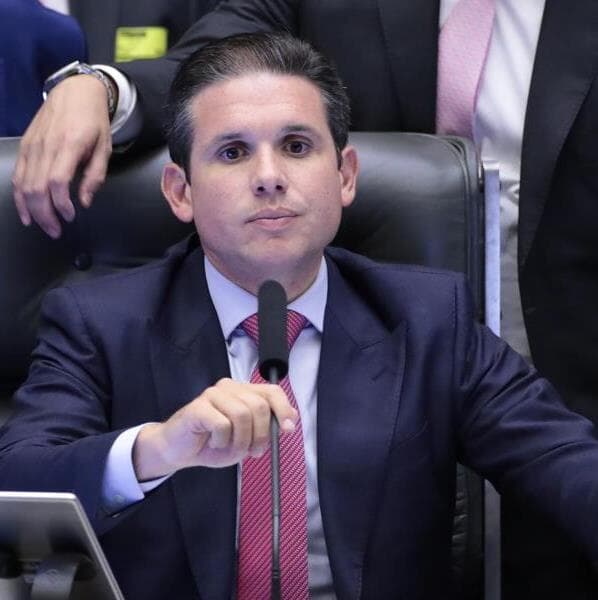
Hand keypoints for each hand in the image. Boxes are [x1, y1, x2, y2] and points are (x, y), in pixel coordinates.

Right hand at [12, 75, 112, 237]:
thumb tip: (85, 201)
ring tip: (44, 226)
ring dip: (32, 210)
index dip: (61, 203)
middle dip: (45, 215)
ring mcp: (32, 146)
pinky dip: (20, 197)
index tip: (70, 216)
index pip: (57, 181)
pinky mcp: (26, 146)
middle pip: (37, 188)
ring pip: (24, 184)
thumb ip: (95, 176)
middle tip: (56, 231)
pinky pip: (18, 176)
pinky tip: (27, 213)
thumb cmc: (93, 121)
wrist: (75, 92)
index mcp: (68, 145)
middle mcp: (46, 146)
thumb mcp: (104, 148)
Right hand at [132, 378, 298, 480]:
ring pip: (242, 415)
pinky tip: (214, 443)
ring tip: (230, 448)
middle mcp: (230, 388)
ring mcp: (213, 395)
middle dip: (260, 435)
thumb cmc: (213, 442)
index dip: (283, 409)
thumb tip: (291, 421)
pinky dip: (222, 441)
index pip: (272, 392)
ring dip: (240, 441)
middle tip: (253, 451)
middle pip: (259, 406)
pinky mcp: (198, 407)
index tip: (287, 430)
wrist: (179, 450)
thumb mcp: (247, 438)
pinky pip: (222, 424)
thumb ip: (268, 427)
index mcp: (244, 392)